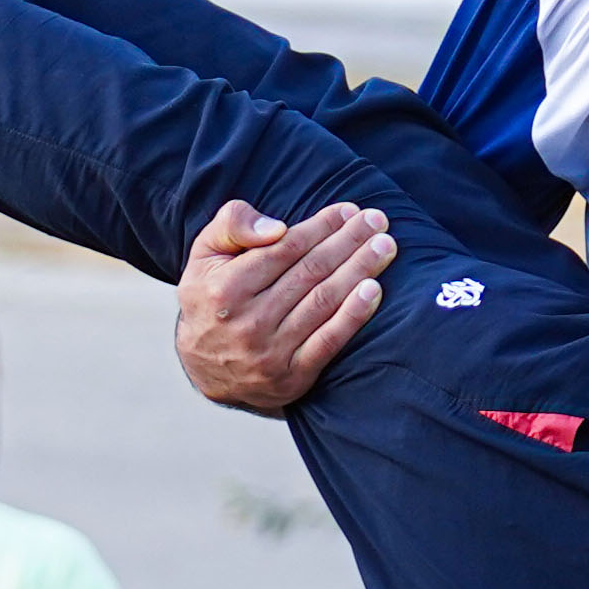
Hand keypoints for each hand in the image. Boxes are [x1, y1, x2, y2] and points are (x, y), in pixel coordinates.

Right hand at [175, 197, 393, 412]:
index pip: (285, 248)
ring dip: (360, 270)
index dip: (321, 227)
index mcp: (225, 288)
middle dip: (349, 242)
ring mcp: (270, 353)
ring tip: (385, 247)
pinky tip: (375, 290)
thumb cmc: (211, 297)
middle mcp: (247, 322)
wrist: (203, 368)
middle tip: (378, 221)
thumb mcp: (205, 255)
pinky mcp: (290, 378)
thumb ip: (232, 225)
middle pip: (310, 272)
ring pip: (324, 302)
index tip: (348, 211)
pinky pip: (329, 341)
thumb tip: (277, 228)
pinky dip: (354, 315)